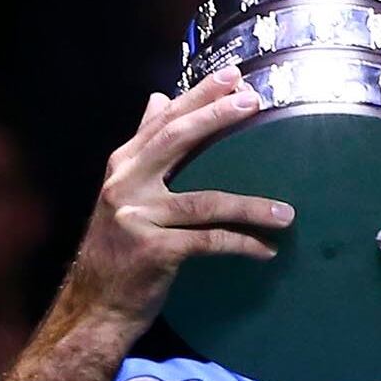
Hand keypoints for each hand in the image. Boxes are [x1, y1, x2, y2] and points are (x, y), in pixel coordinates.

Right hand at [61, 66, 294, 335]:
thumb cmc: (118, 247)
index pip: (163, 121)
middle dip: (216, 117)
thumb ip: (143, 145)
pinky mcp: (154, 251)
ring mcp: (137, 217)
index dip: (198, 97)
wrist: (95, 304)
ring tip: (286, 212)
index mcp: (123, 166)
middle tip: (253, 101)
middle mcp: (125, 185)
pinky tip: (267, 250)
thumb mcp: (123, 189)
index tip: (233, 76)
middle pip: (176, 141)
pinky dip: (241, 244)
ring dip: (251, 205)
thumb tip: (158, 98)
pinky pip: (208, 242)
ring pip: (204, 201)